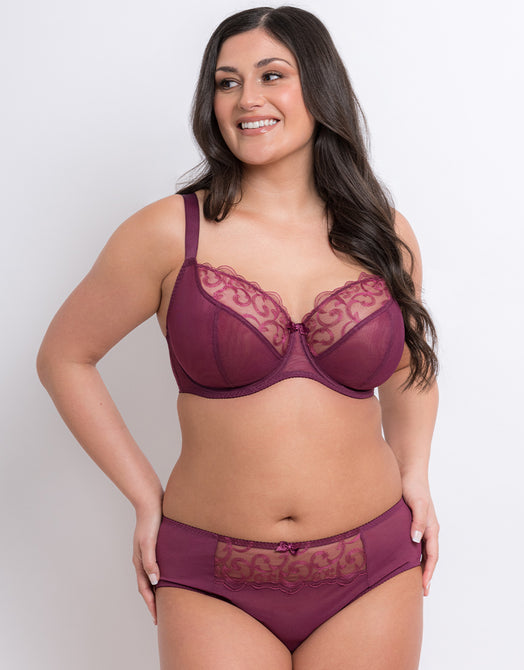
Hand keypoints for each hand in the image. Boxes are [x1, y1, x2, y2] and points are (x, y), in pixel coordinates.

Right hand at [132, 504, 162, 624]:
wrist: (151, 500)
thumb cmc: (150, 521)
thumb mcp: (149, 542)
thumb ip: (150, 561)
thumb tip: (154, 581)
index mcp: (139, 560)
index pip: (144, 588)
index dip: (151, 604)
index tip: (157, 619)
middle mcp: (143, 559)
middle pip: (147, 585)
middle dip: (153, 601)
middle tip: (161, 616)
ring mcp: (149, 552)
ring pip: (152, 576)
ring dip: (158, 589)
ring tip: (167, 600)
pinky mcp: (156, 545)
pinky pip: (158, 565)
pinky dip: (163, 575)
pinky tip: (172, 576)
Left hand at [401, 476, 438, 596]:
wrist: (408, 471)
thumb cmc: (413, 487)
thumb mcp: (417, 504)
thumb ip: (418, 521)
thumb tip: (416, 540)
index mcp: (432, 527)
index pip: (432, 555)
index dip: (429, 572)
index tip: (424, 587)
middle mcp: (427, 529)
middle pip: (429, 557)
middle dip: (426, 574)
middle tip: (422, 592)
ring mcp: (420, 526)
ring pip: (421, 551)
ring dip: (420, 565)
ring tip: (413, 581)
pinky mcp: (410, 521)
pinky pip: (413, 542)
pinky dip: (411, 553)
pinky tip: (402, 559)